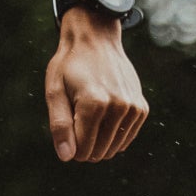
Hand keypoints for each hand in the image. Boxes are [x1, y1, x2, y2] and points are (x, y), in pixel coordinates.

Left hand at [45, 12, 147, 161]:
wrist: (96, 39)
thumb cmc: (69, 65)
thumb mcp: (54, 91)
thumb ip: (59, 125)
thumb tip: (66, 157)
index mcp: (94, 104)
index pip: (82, 149)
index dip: (70, 145)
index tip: (66, 126)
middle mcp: (118, 107)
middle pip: (99, 152)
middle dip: (85, 145)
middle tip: (77, 119)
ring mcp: (133, 108)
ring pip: (114, 148)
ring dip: (99, 139)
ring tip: (91, 114)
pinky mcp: (141, 108)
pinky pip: (126, 138)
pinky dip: (113, 134)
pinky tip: (105, 115)